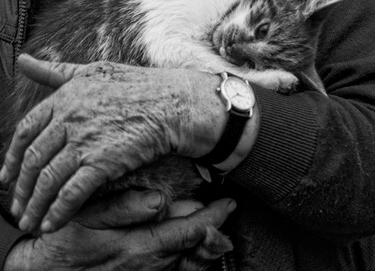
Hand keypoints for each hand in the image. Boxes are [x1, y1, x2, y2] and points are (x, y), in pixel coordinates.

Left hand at [1, 55, 224, 233]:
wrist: (173, 103)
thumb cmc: (137, 85)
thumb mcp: (92, 71)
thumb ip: (55, 70)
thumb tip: (23, 60)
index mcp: (65, 96)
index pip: (26, 129)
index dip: (13, 156)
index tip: (7, 175)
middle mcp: (70, 117)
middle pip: (34, 159)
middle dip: (21, 188)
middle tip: (17, 207)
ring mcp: (85, 140)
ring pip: (47, 179)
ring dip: (35, 206)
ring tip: (30, 222)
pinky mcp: (102, 162)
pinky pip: (71, 193)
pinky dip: (58, 212)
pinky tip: (52, 224)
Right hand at [4, 190, 235, 270]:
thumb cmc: (59, 245)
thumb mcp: (85, 218)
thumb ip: (122, 208)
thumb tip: (158, 199)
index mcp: (138, 247)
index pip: (188, 232)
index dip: (211, 217)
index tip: (227, 204)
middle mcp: (145, 268)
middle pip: (193, 251)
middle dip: (212, 230)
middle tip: (224, 210)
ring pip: (185, 265)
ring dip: (202, 246)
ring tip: (213, 226)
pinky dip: (185, 261)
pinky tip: (187, 249)